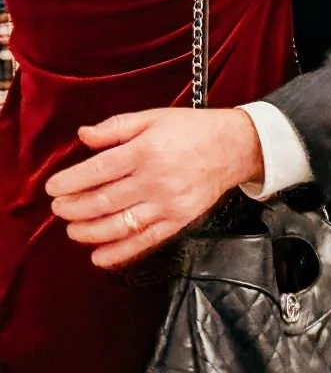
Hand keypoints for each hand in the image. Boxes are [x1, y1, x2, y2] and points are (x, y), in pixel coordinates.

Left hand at [47, 105, 261, 267]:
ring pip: (117, 226)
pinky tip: (97, 255)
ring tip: (73, 228)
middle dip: (72, 208)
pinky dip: (116, 253)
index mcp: (147, 150)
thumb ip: (117, 127)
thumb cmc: (193, 129)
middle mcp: (156, 179)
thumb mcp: (155, 117)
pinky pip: (142, 242)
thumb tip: (82, 136)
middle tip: (58, 208)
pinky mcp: (177, 221)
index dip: (69, 182)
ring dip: (87, 231)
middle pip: (102, 201)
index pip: (97, 171)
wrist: (235, 146)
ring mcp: (167, 203)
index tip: (53, 187)